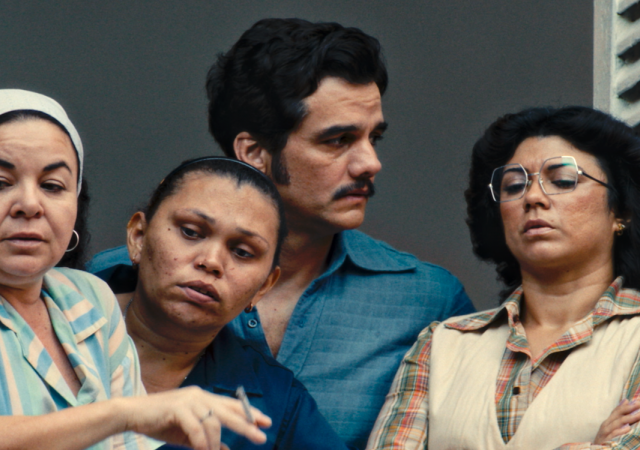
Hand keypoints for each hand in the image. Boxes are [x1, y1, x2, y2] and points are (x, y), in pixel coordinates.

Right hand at [119, 386, 271, 449]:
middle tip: (261, 437)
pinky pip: (196, 428)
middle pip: (229, 410)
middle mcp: (199, 395)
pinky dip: (201, 443)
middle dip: (247, 424)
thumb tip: (226, 449)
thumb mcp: (188, 434)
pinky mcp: (177, 408)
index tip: (266, 422)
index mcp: (204, 398)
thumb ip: (207, 439)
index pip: (232, 404)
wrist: (132, 413)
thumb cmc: (161, 422)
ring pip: (213, 421)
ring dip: (215, 442)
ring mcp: (189, 400)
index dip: (249, 412)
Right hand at [595, 399, 639, 443]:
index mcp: (608, 422)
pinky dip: (620, 431)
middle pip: (617, 415)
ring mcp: (605, 433)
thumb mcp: (610, 427)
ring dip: (628, 418)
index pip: (617, 411)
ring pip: (616, 423)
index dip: (627, 405)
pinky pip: (613, 435)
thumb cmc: (604, 439)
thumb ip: (618, 416)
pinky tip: (627, 428)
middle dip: (628, 409)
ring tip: (638, 414)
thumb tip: (626, 400)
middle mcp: (606, 426)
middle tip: (639, 404)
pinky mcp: (605, 441)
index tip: (638, 400)